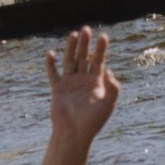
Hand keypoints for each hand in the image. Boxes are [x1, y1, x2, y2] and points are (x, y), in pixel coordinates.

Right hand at [44, 25, 121, 147]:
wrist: (75, 134)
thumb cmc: (93, 121)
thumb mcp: (109, 103)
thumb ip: (113, 87)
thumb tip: (108, 69)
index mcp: (96, 82)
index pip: (99, 60)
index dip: (101, 49)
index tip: (103, 36)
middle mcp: (82, 79)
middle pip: (84, 57)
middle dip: (85, 44)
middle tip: (86, 29)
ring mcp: (69, 83)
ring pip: (69, 61)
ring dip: (70, 48)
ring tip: (73, 34)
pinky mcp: (57, 89)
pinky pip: (53, 74)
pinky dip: (51, 64)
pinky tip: (51, 53)